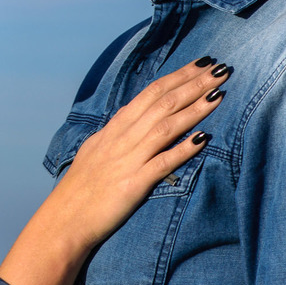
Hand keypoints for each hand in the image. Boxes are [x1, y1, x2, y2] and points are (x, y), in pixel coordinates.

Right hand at [54, 56, 228, 250]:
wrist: (64, 220)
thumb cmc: (80, 189)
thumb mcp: (95, 151)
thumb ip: (115, 132)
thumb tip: (130, 113)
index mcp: (113, 128)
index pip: (150, 93)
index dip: (178, 76)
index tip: (202, 64)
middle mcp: (121, 139)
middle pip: (162, 103)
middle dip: (193, 84)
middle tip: (221, 70)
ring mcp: (127, 160)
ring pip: (165, 127)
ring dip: (194, 109)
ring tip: (218, 94)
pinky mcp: (132, 185)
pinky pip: (162, 163)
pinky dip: (183, 150)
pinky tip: (203, 139)